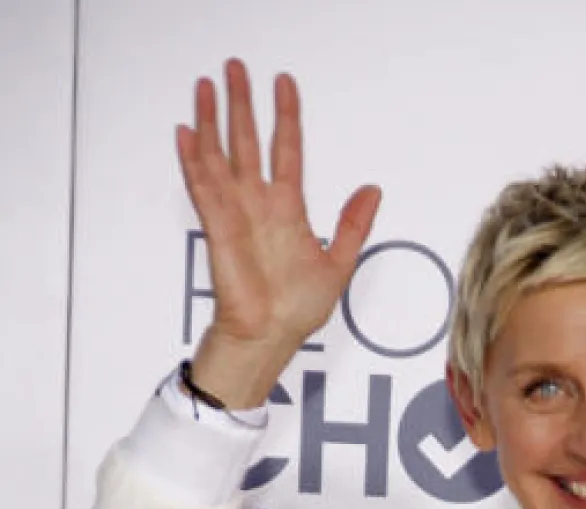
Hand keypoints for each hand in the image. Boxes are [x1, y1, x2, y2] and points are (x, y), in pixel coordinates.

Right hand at [176, 58, 381, 405]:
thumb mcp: (338, 264)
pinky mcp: (217, 226)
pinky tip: (186, 131)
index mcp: (287, 208)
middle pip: (247, 140)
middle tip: (235, 67)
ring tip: (207, 85)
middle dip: (242, 103)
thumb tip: (372, 191)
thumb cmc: (296, 310)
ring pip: (220, 154)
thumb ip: (353, 225)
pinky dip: (193, 158)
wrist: (270, 337)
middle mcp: (259, 204)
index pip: (286, 149)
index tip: (285, 85)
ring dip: (212, 119)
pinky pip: (202, 186)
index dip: (286, 116)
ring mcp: (236, 212)